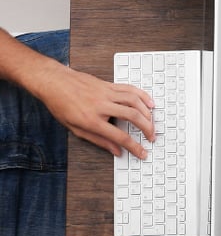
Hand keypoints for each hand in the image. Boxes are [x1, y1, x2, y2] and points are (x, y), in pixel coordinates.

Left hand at [34, 63, 153, 158]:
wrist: (54, 83)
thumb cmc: (61, 105)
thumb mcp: (75, 129)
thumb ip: (98, 140)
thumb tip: (115, 151)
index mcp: (92, 120)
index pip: (119, 136)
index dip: (134, 147)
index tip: (142, 152)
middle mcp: (101, 106)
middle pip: (133, 117)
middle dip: (147, 128)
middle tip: (152, 136)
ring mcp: (106, 93)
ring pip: (135, 102)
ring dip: (147, 113)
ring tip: (152, 122)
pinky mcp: (109, 85)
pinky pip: (130, 89)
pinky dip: (143, 96)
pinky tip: (149, 103)